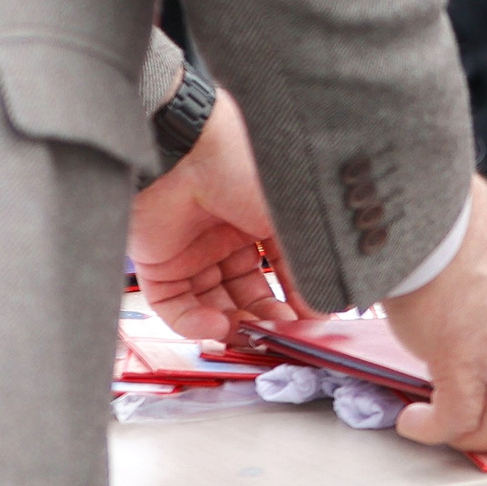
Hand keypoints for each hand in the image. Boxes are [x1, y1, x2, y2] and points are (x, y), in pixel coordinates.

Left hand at [129, 88, 301, 340]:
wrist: (191, 149)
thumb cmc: (249, 165)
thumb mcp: (295, 217)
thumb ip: (311, 263)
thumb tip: (328, 305)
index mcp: (262, 217)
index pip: (283, 268)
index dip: (297, 296)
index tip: (311, 322)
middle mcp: (228, 235)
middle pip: (249, 290)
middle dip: (266, 316)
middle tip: (280, 333)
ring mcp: (192, 251)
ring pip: (213, 304)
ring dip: (232, 326)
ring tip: (249, 335)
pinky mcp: (158, 264)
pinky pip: (174, 306)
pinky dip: (194, 324)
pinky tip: (217, 327)